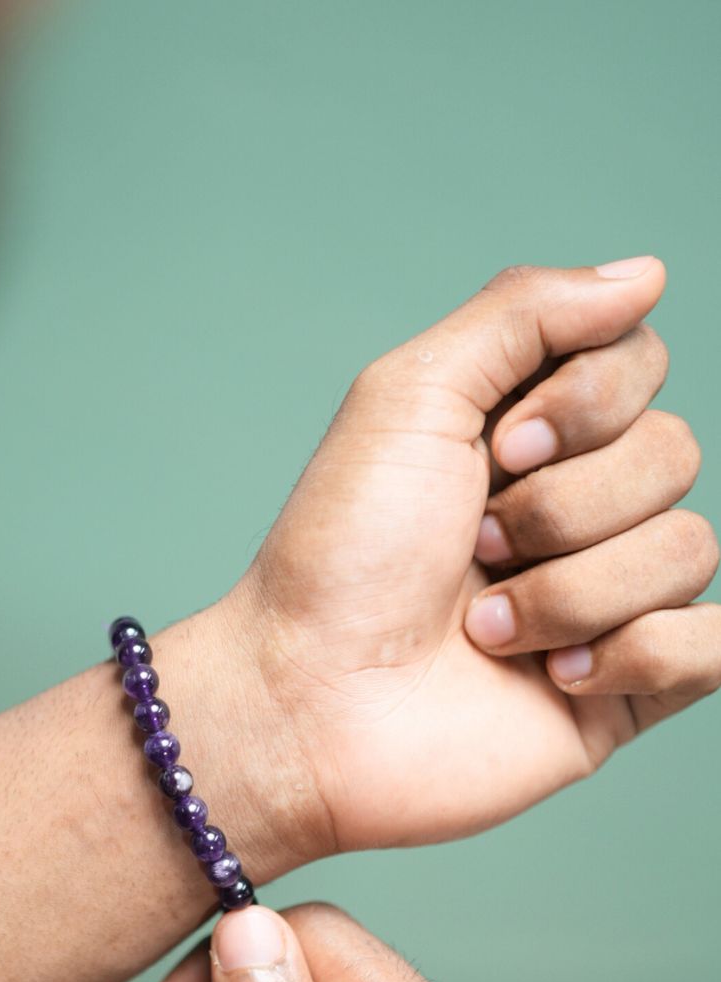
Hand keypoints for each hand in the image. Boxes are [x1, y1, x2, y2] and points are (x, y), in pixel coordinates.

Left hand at [214, 258, 719, 858]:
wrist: (307, 700)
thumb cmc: (338, 554)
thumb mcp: (411, 396)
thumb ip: (524, 314)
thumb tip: (645, 274)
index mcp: (529, 434)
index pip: (640, 363)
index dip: (585, 402)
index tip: (495, 449)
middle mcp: (576, 510)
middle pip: (673, 454)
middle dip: (560, 506)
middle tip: (472, 549)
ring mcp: (604, 601)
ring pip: (688, 548)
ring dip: (569, 590)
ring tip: (483, 628)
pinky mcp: (622, 688)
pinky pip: (715, 645)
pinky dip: (634, 654)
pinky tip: (550, 675)